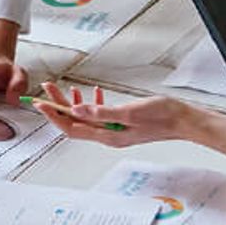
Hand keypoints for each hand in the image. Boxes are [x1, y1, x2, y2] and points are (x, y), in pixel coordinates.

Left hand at [33, 82, 225, 151]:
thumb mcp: (130, 112)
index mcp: (108, 135)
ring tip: (61, 88)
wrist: (184, 120)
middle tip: (46, 91)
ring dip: (72, 103)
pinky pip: (100, 114)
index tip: (41, 104)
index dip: (54, 116)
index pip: (72, 128)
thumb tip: (78, 110)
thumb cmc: (162, 117)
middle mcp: (109, 135)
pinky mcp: (123, 123)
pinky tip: (93, 92)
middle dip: (58, 106)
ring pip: (86, 117)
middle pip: (76, 121)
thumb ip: (103, 112)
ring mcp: (115, 129)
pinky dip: (93, 103)